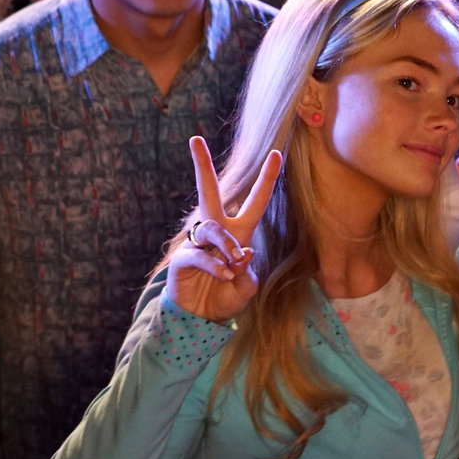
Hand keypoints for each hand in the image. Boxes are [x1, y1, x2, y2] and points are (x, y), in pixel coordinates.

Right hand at [164, 138, 282, 321]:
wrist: (202, 317)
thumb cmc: (226, 296)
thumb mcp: (246, 286)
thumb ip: (247, 270)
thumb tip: (241, 253)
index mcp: (239, 233)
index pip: (255, 201)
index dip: (266, 179)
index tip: (276, 153)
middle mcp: (217, 231)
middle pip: (209, 192)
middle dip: (202, 166)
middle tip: (194, 140)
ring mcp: (197, 242)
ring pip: (212, 227)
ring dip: (226, 245)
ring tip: (233, 263)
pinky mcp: (182, 258)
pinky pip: (199, 254)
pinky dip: (215, 265)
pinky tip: (224, 276)